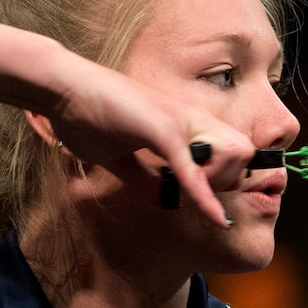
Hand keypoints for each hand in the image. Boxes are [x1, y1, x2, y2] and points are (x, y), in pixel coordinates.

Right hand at [45, 64, 254, 227]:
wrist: (63, 90)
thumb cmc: (88, 116)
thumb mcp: (120, 157)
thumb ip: (142, 178)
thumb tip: (164, 200)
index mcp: (183, 124)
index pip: (232, 151)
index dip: (224, 176)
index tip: (202, 193)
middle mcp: (190, 119)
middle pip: (244, 153)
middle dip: (227, 181)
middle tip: (196, 189)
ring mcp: (179, 121)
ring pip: (233, 155)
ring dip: (216, 181)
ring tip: (186, 186)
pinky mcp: (162, 128)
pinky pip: (193, 167)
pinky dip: (205, 195)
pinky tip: (215, 218)